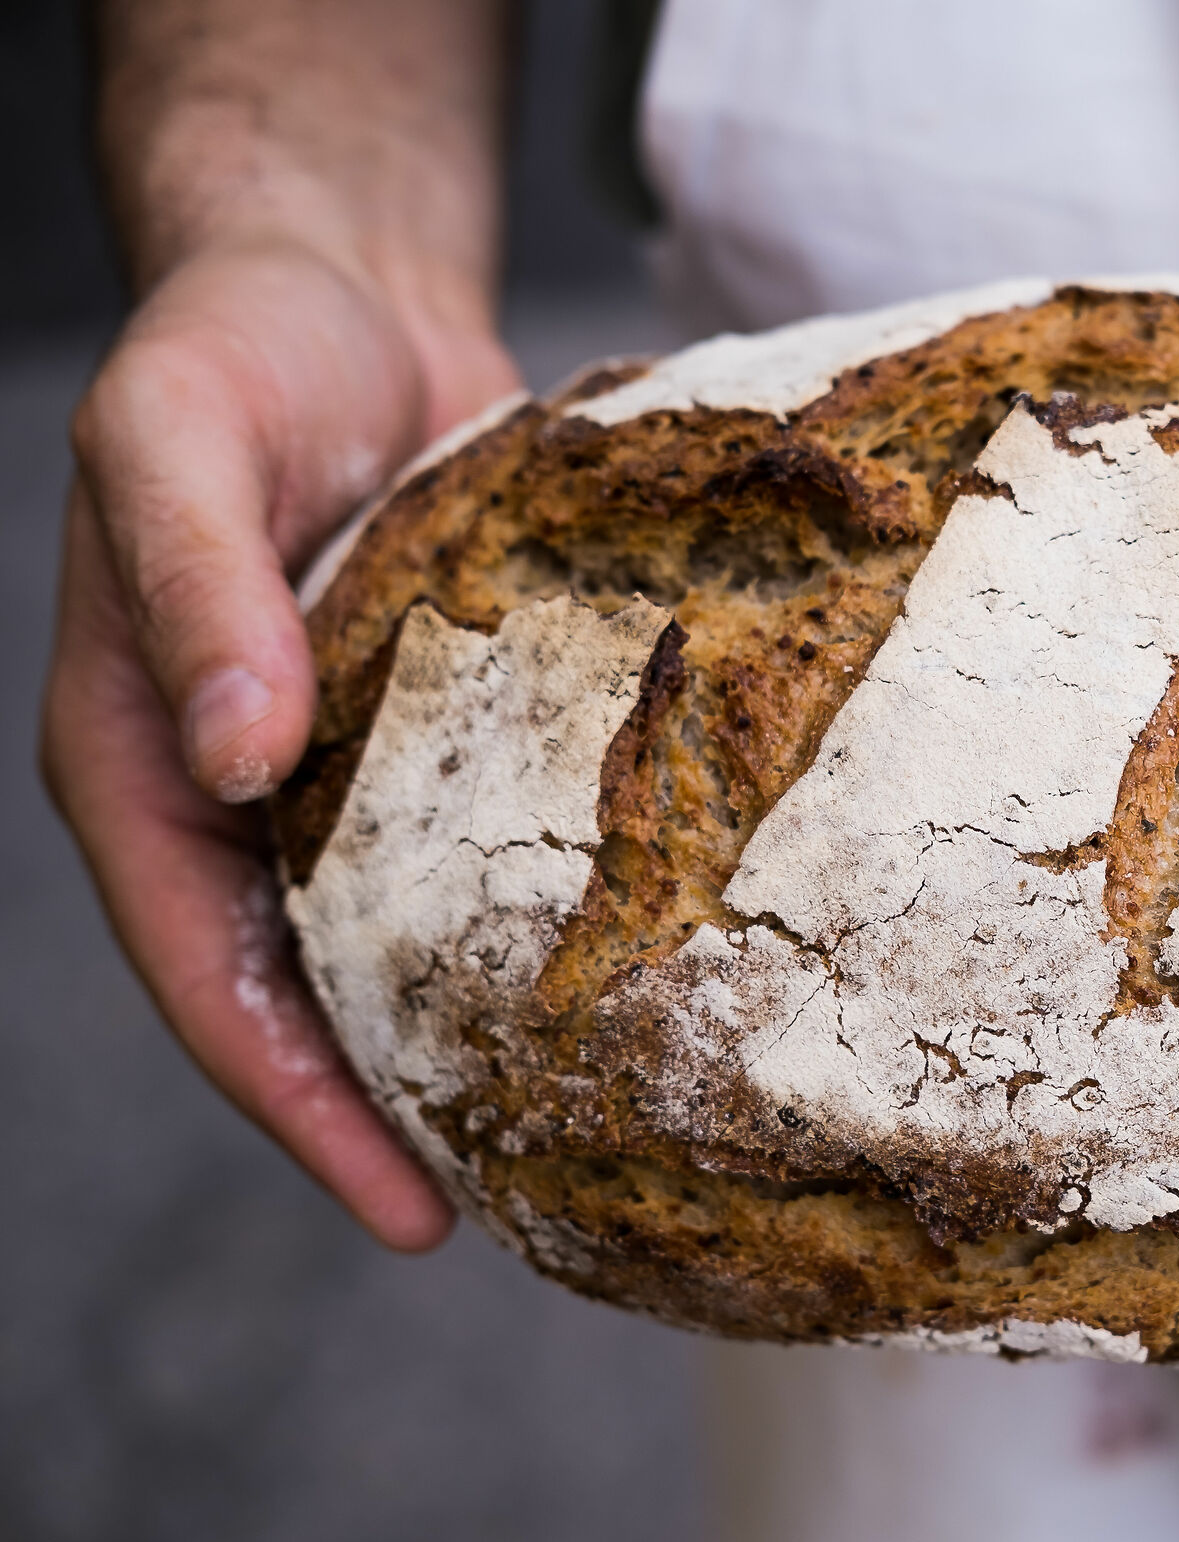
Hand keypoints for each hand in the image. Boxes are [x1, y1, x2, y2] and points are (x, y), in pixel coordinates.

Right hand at [42, 238, 519, 1249]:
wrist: (340, 286)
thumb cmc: (232, 351)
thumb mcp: (175, 439)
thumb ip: (192, 585)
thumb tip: (235, 749)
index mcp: (144, 760)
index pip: (211, 977)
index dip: (297, 1104)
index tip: (406, 1208)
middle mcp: (247, 789)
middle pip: (313, 994)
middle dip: (398, 1115)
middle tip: (525, 1219)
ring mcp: (351, 763)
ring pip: (406, 938)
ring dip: (477, 1039)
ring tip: (590, 1140)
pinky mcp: (446, 724)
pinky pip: (486, 846)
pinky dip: (539, 918)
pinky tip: (636, 968)